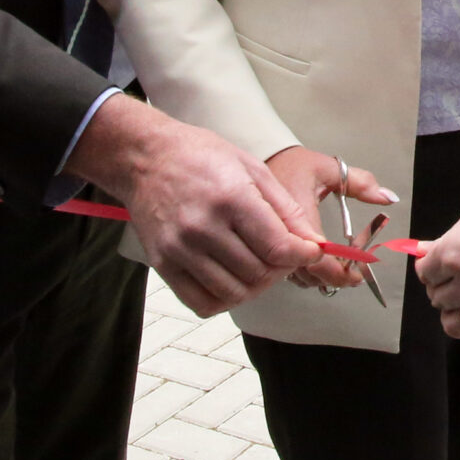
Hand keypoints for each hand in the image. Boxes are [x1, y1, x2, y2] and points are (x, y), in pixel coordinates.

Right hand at [64, 95, 326, 316]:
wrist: (146, 157)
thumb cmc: (200, 156)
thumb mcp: (252, 168)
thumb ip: (286, 209)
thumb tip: (313, 243)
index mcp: (231, 198)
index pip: (278, 247)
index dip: (304, 255)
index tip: (311, 252)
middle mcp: (203, 227)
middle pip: (259, 273)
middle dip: (282, 269)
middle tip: (283, 255)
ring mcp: (179, 249)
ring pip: (235, 293)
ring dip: (256, 286)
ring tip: (258, 265)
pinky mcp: (163, 264)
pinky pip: (202, 303)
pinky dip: (225, 300)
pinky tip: (232, 279)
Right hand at [264, 145, 398, 293]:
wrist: (267, 163)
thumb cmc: (293, 166)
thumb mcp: (328, 168)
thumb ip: (359, 183)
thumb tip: (386, 197)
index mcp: (296, 216)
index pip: (316, 257)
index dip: (339, 271)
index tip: (358, 272)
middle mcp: (283, 235)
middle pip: (308, 273)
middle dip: (335, 278)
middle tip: (356, 274)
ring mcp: (274, 244)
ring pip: (298, 277)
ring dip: (323, 279)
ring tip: (344, 271)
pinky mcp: (271, 249)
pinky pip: (289, 273)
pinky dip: (309, 275)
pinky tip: (324, 268)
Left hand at [418, 168, 459, 342]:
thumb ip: (450, 240)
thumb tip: (426, 251)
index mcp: (453, 252)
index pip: (425, 274)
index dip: (432, 268)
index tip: (441, 264)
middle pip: (437, 299)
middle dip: (443, 287)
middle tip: (457, 277)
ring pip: (454, 324)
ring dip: (456, 311)